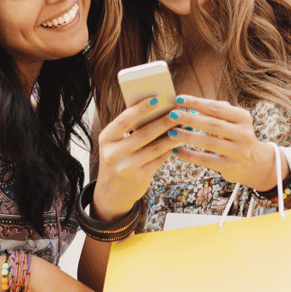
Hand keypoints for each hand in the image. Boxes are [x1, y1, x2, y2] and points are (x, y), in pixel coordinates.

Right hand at [91, 96, 181, 220]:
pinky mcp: (139, 177)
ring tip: (184, 125)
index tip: (156, 99)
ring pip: (155, 147)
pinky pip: (159, 159)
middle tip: (178, 111)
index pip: (125, 120)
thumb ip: (129, 129)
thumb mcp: (115, 144)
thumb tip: (156, 110)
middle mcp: (113, 153)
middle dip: (163, 121)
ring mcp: (126, 167)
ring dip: (172, 135)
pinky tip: (179, 141)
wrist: (111, 193)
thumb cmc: (117, 160)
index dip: (140, 109)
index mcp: (106, 138)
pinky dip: (170, 149)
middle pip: (144, 133)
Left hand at [165, 95, 280, 190]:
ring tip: (171, 132)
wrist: (255, 163)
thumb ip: (215, 111)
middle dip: (190, 119)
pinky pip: (206, 160)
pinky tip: (176, 151)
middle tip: (172, 114)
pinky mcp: (230, 167)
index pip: (216, 108)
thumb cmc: (236, 136)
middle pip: (212, 125)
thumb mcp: (232, 121)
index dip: (196, 103)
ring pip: (209, 143)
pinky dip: (189, 155)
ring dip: (188, 137)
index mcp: (243, 118)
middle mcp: (243, 134)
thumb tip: (189, 105)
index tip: (179, 99)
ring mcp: (238, 152)